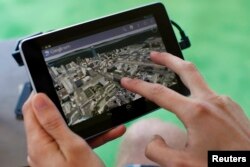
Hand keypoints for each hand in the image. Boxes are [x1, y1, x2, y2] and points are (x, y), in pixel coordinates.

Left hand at [23, 93, 125, 166]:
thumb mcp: (73, 146)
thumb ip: (53, 122)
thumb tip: (39, 98)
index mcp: (39, 144)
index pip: (31, 109)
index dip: (41, 95)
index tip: (55, 85)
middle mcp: (40, 149)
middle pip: (48, 119)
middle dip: (68, 109)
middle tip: (83, 101)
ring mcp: (50, 154)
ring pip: (63, 130)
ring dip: (83, 124)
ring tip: (103, 120)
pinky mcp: (59, 158)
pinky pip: (70, 142)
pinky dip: (86, 137)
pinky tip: (106, 133)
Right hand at [121, 51, 249, 165]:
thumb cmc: (220, 165)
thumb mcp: (182, 165)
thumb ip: (158, 151)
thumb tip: (155, 139)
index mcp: (195, 112)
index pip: (158, 94)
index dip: (139, 86)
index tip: (127, 80)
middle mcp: (210, 100)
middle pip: (186, 69)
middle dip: (168, 59)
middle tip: (154, 54)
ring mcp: (224, 101)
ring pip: (199, 81)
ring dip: (183, 77)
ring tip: (172, 78)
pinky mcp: (231, 106)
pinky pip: (209, 95)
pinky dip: (197, 95)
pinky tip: (194, 107)